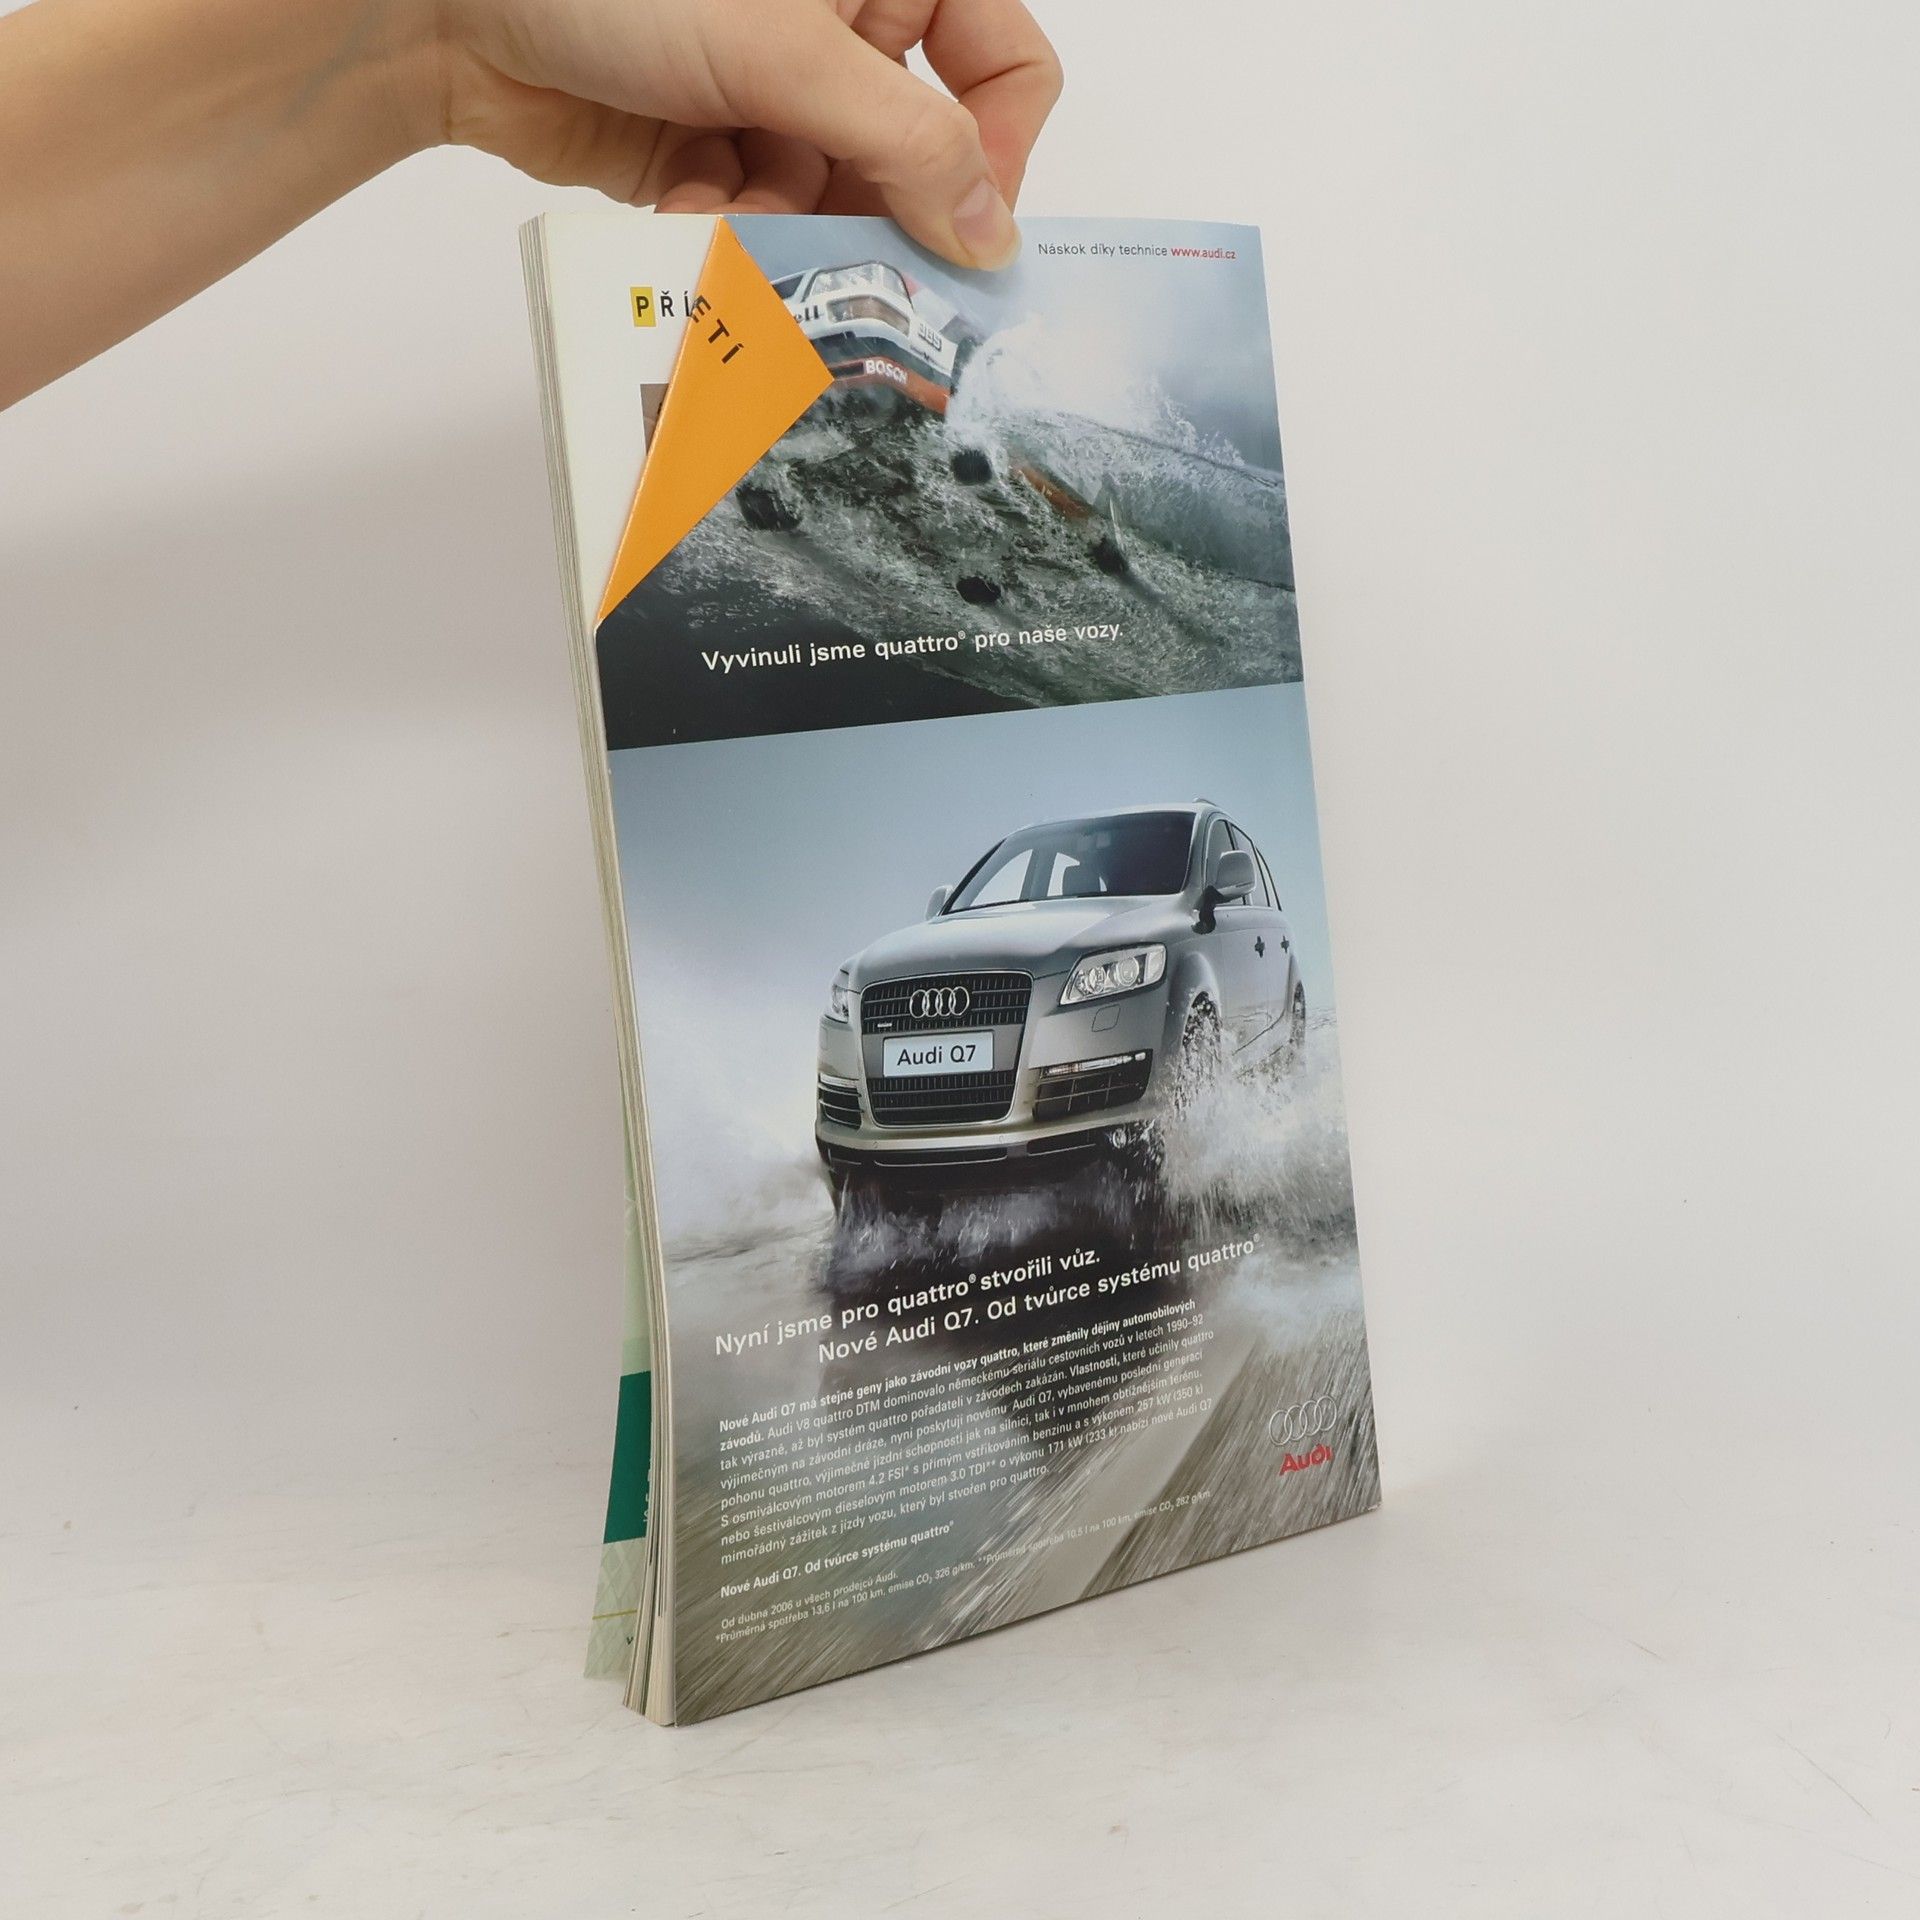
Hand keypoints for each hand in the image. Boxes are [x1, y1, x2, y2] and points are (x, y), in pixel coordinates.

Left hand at [435, 0, 1062, 268]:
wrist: (454, 3)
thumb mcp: (790, 50)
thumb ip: (906, 144)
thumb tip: (990, 234)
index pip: (1001, 65)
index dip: (999, 150)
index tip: (966, 230)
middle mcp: (837, 29)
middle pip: (911, 155)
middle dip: (870, 211)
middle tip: (852, 269)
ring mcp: (773, 91)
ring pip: (831, 202)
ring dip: (787, 228)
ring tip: (731, 215)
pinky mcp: (712, 151)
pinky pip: (759, 217)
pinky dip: (728, 227)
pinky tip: (684, 211)